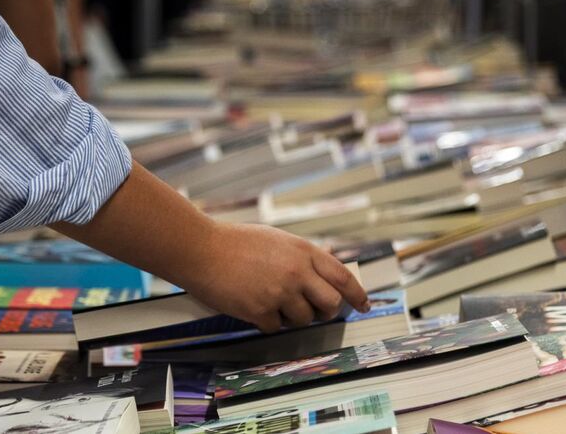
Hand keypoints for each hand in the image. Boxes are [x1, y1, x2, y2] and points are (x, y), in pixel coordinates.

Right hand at [179, 222, 370, 333]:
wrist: (201, 250)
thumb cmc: (236, 241)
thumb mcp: (276, 238)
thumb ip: (303, 253)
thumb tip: (329, 258)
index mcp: (303, 251)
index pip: (343, 276)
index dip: (357, 294)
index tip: (364, 304)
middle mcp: (296, 272)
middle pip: (330, 304)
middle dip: (325, 311)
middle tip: (315, 311)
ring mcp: (279, 293)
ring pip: (304, 319)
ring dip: (294, 317)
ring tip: (274, 302)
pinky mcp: (260, 311)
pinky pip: (277, 327)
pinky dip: (268, 322)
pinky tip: (255, 306)